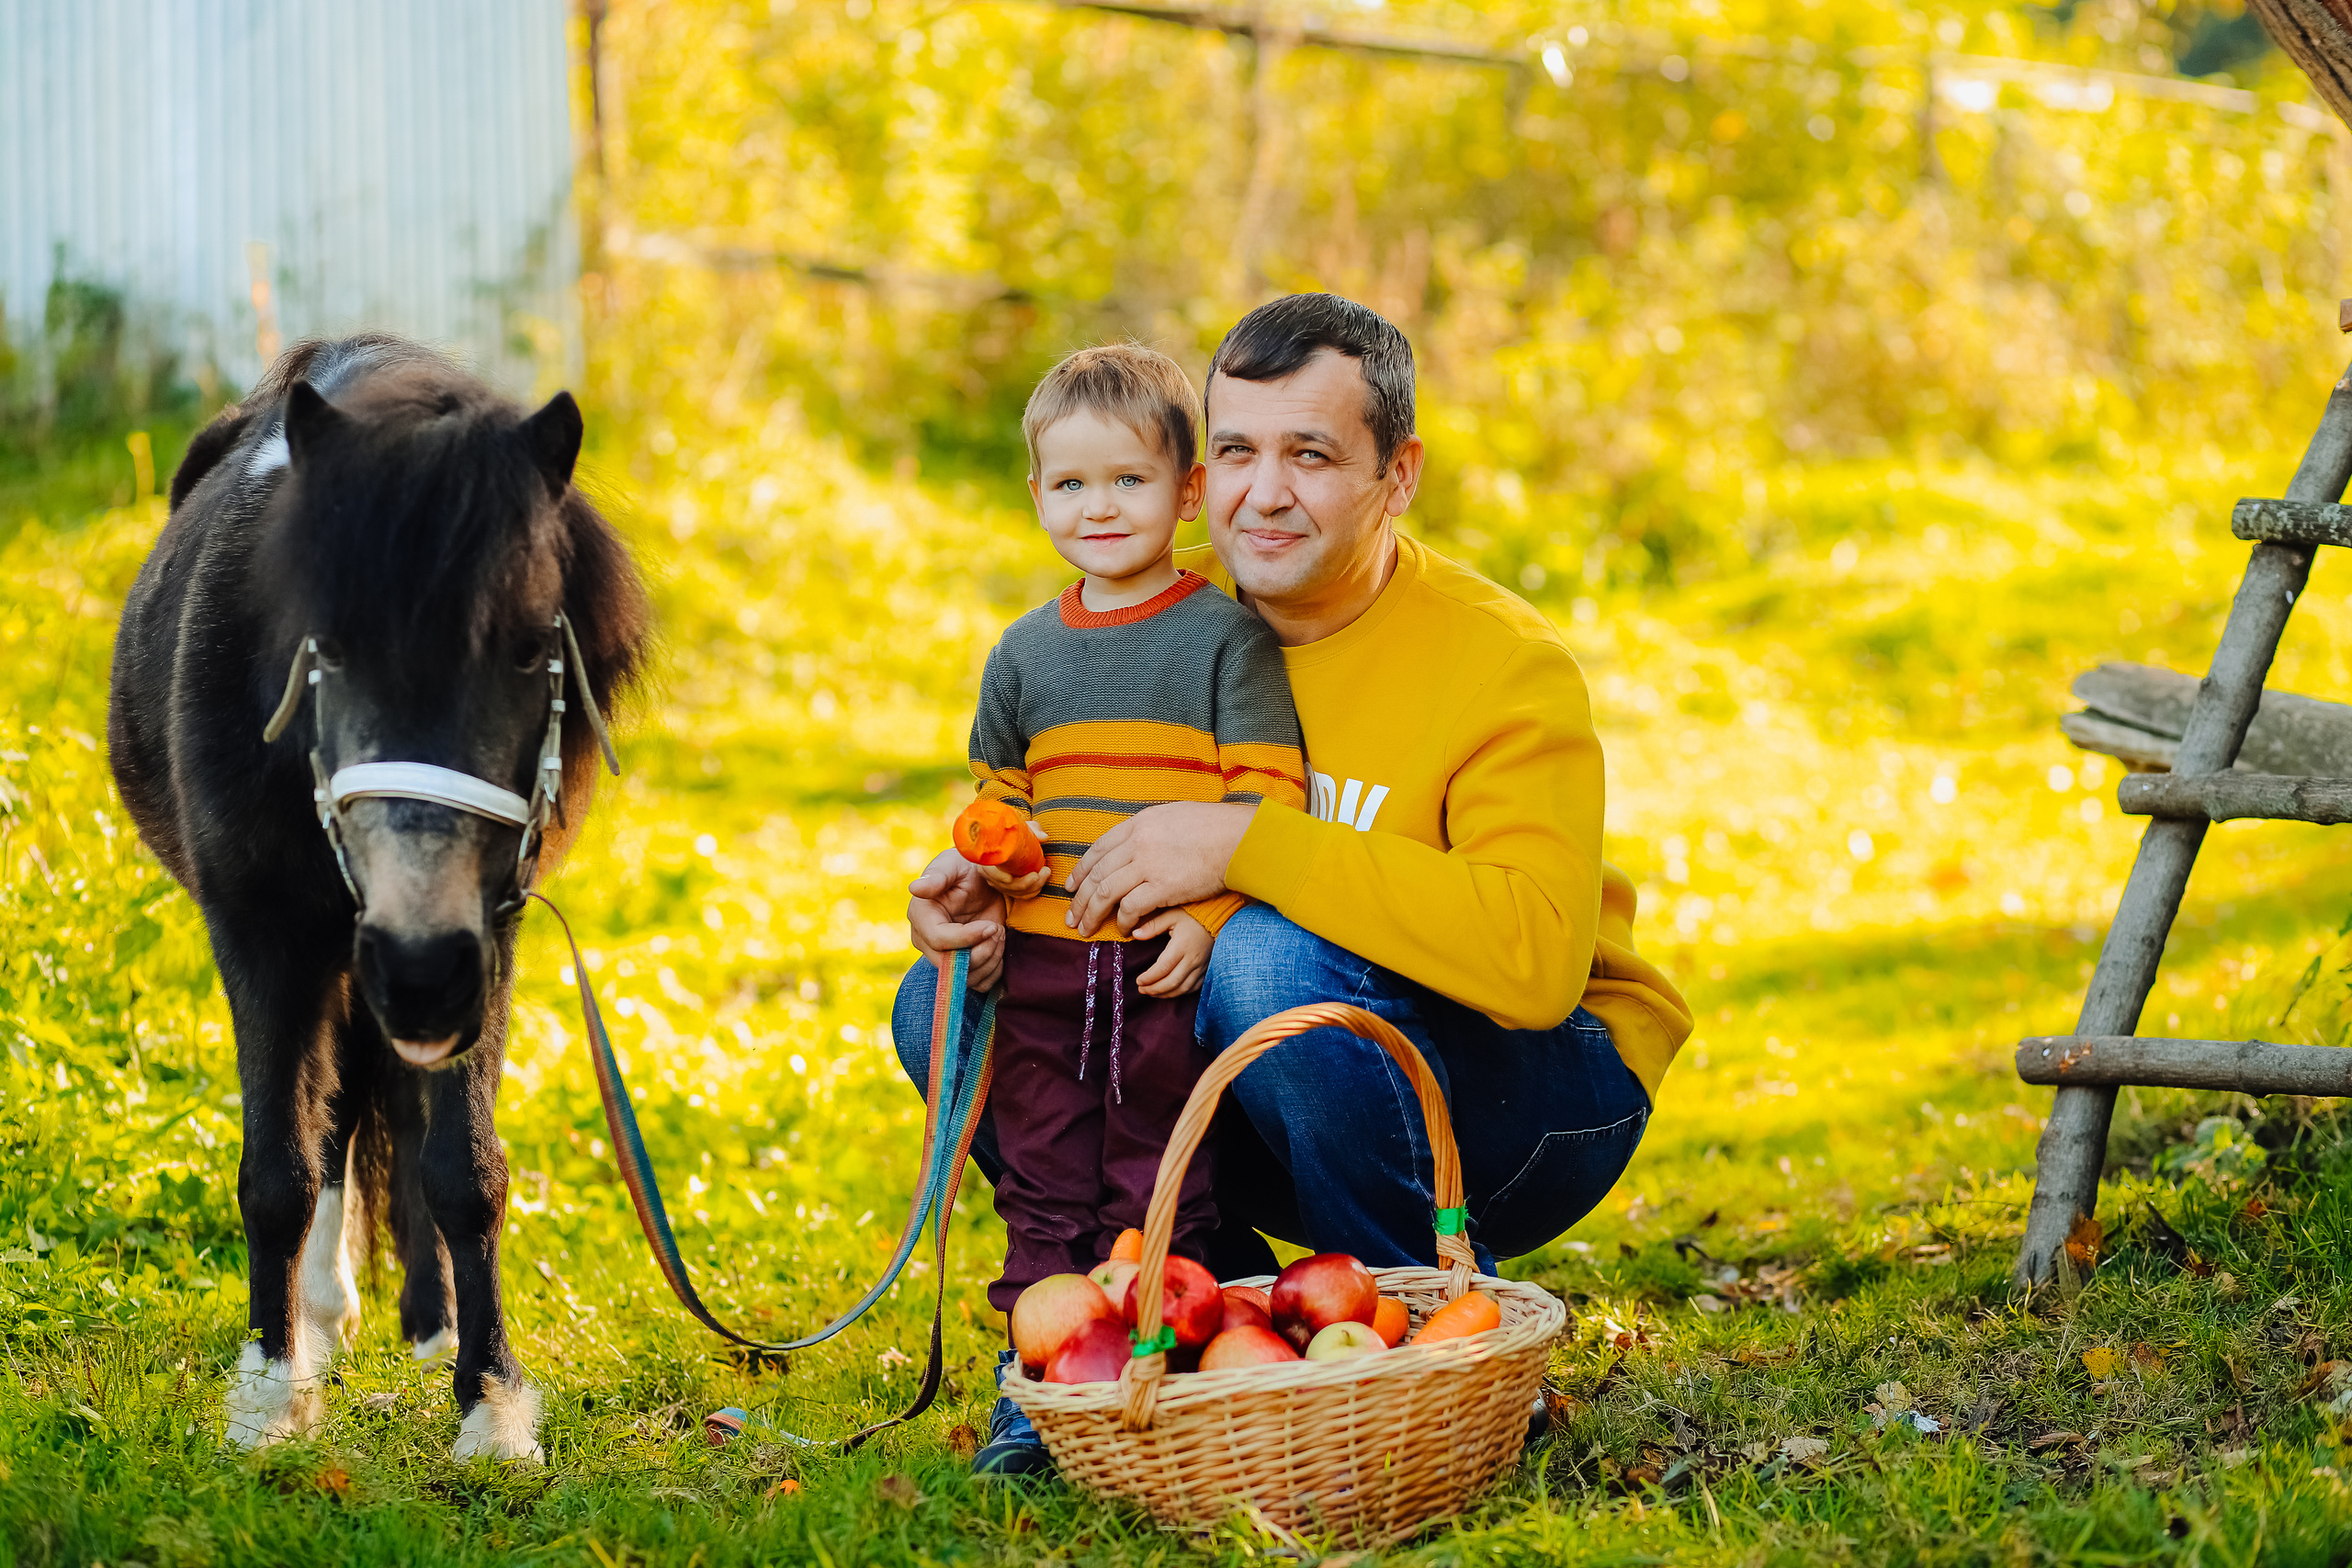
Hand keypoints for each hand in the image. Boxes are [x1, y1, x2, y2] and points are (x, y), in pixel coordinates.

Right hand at [907, 849, 1008, 990]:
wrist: (984, 881)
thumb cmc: (966, 867)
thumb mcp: (954, 865)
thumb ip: (937, 876)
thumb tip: (915, 889)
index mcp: (921, 917)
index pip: (938, 941)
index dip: (966, 938)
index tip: (990, 926)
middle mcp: (927, 941)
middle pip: (951, 965)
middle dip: (981, 950)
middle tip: (997, 929)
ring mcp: (944, 956)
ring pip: (967, 977)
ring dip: (991, 958)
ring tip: (999, 932)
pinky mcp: (963, 966)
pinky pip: (980, 983)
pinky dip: (996, 969)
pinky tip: (1000, 946)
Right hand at [973, 821, 1050, 899]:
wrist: (1013, 838)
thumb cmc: (1016, 832)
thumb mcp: (1023, 828)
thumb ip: (1033, 830)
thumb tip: (1043, 837)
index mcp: (988, 857)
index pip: (988, 871)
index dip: (998, 877)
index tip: (1009, 878)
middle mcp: (990, 873)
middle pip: (1005, 885)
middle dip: (1025, 882)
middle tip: (1041, 872)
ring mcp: (999, 883)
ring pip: (1015, 892)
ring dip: (1033, 887)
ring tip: (1045, 873)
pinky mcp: (1008, 888)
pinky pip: (1019, 895)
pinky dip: (1031, 892)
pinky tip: (1040, 883)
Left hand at [1065, 801, 1255, 937]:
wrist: (1238, 838)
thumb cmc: (1213, 827)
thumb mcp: (1173, 816)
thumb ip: (1149, 828)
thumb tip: (1135, 840)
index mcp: (1138, 824)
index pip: (1098, 849)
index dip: (1081, 871)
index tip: (1072, 887)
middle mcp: (1137, 842)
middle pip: (1096, 874)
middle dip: (1079, 899)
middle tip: (1071, 918)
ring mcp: (1148, 864)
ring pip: (1105, 893)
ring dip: (1092, 914)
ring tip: (1086, 930)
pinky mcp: (1162, 887)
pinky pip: (1131, 908)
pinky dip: (1123, 921)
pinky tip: (1124, 930)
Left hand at [1132, 908, 1211, 995]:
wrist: (1217, 918)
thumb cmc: (1192, 916)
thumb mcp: (1171, 915)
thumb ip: (1153, 925)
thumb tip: (1135, 934)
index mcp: (1182, 946)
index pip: (1163, 968)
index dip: (1149, 978)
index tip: (1138, 981)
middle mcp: (1193, 959)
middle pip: (1172, 982)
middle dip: (1155, 989)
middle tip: (1141, 990)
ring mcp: (1201, 966)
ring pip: (1183, 988)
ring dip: (1166, 994)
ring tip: (1151, 993)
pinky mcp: (1206, 970)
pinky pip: (1194, 987)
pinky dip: (1180, 993)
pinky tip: (1169, 991)